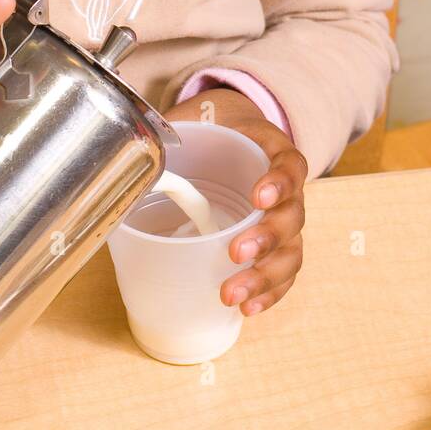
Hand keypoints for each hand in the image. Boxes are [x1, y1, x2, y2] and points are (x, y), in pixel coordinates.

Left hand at [160, 87, 306, 315]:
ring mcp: (285, 221)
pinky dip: (268, 293)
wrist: (232, 134)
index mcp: (272, 152)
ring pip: (290, 252)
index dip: (280, 183)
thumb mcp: (197, 121)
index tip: (259, 196)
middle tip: (234, 252)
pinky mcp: (277, 248)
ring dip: (264, 277)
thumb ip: (174, 134)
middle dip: (266, 238)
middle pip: (293, 217)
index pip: (291, 166)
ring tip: (230, 294)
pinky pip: (283, 274)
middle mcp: (287, 190)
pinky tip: (246, 308)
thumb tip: (137, 155)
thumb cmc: (214, 131)